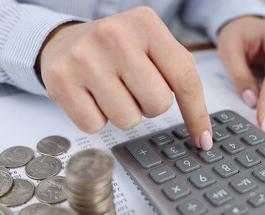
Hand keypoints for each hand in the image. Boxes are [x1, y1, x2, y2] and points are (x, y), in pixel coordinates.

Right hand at [38, 7, 212, 149]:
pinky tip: (90, 97)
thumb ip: (178, 74)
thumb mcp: (151, 46)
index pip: (185, 79)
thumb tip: (201, 129)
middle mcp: (115, 35)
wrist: (65, 42)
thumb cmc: (116, 50)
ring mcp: (85, 57)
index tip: (203, 140)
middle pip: (157, 104)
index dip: (197, 114)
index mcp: (146, 24)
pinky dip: (96, 118)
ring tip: (110, 90)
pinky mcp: (61, 79)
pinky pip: (94, 125)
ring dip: (123, 112)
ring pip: (127, 119)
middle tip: (132, 88)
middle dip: (148, 105)